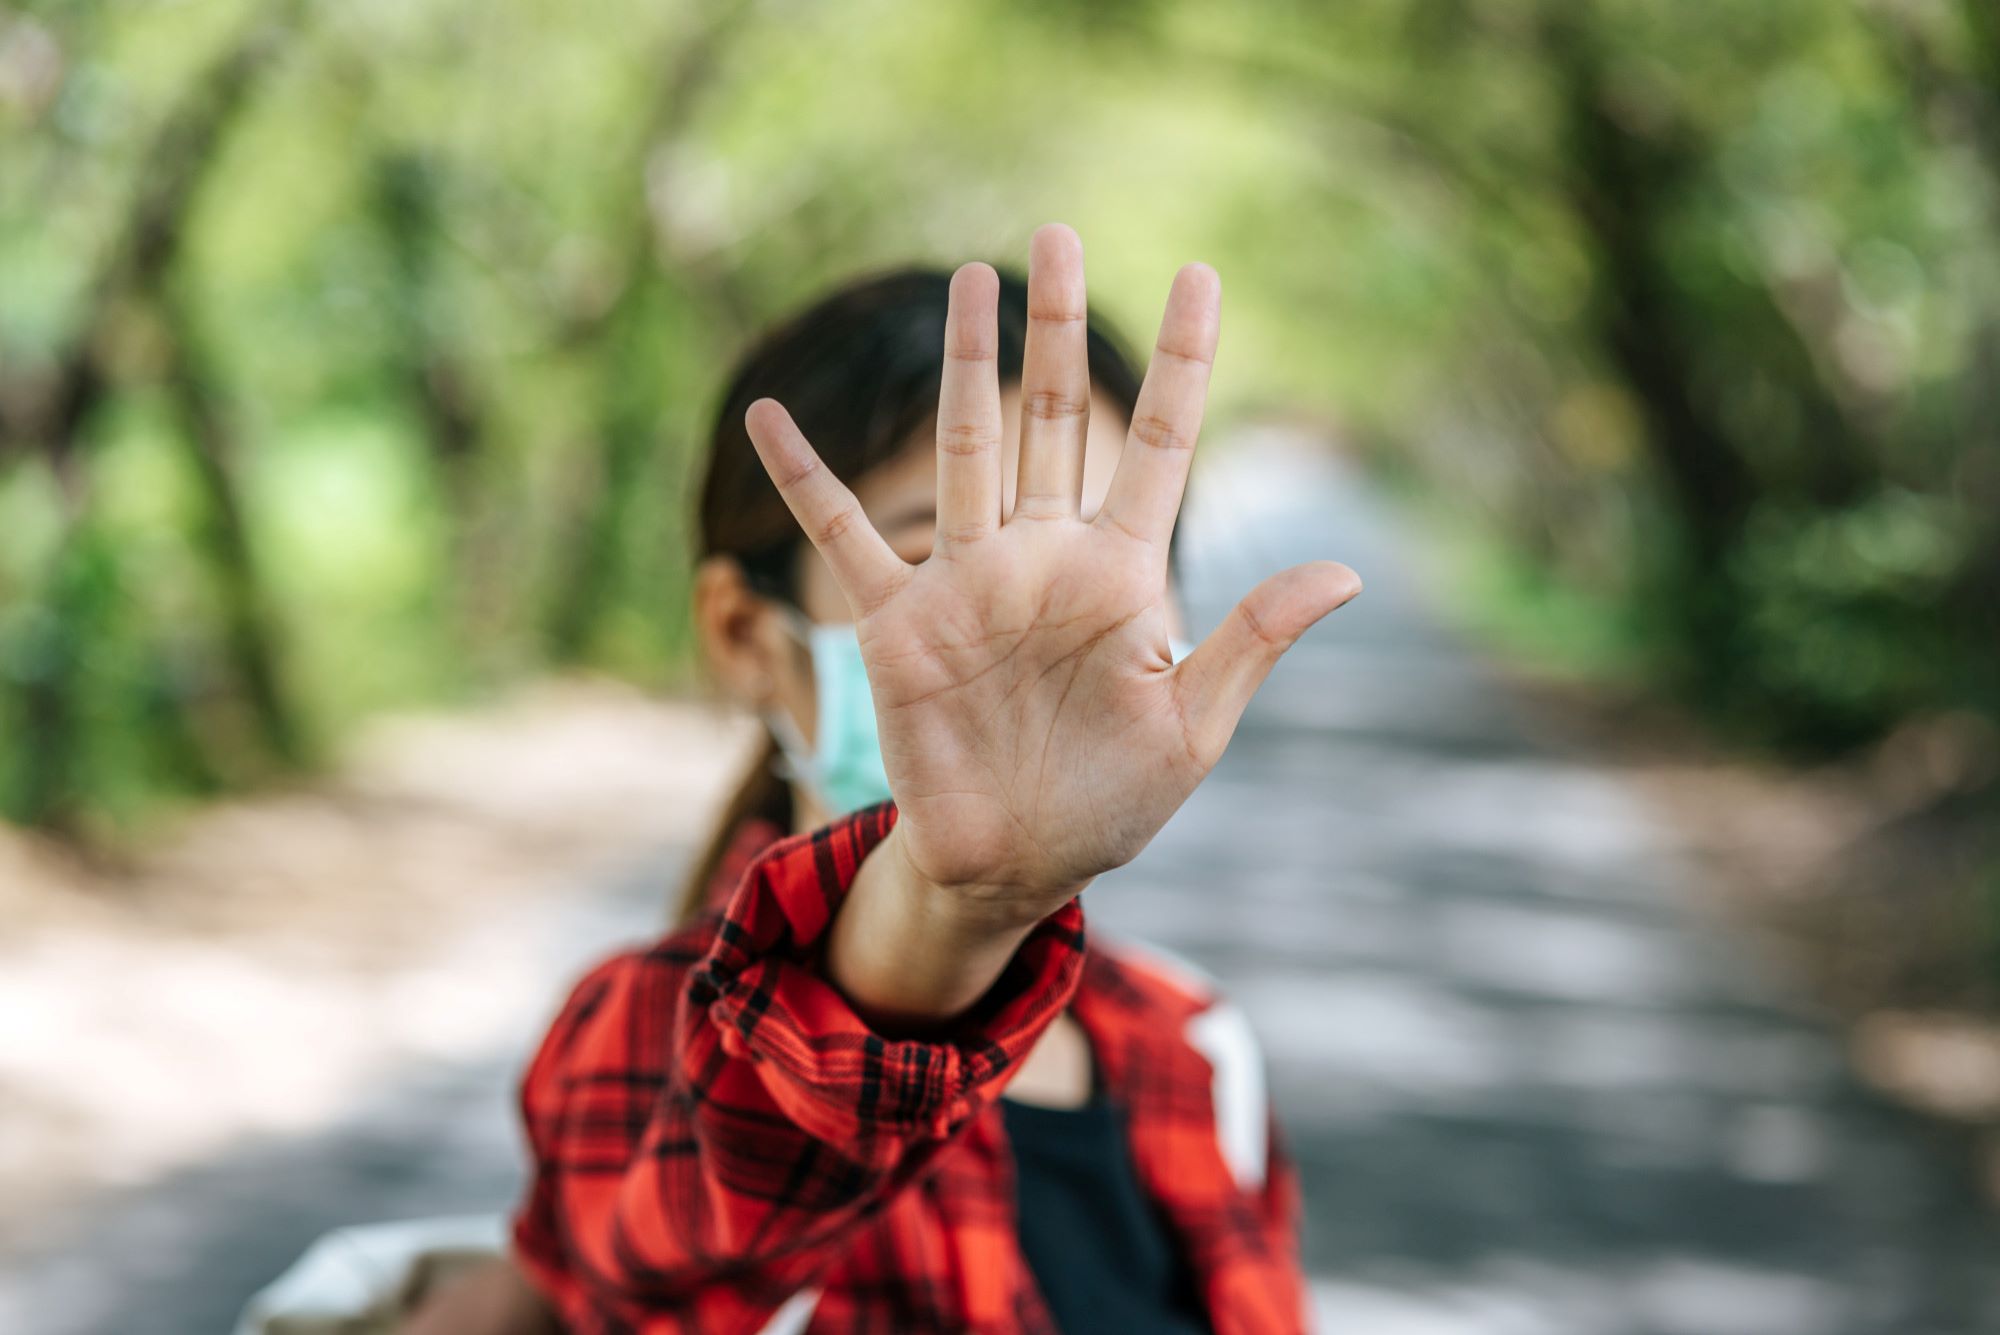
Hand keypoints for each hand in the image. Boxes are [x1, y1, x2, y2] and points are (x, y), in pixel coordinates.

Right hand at [745, 225, 1359, 931]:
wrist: (1014, 866)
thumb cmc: (1111, 804)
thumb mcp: (1193, 727)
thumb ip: (1249, 639)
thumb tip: (1347, 571)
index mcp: (1122, 576)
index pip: (1157, 442)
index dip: (1182, 361)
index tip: (1200, 274)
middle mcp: (1043, 558)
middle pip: (1049, 417)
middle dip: (1055, 330)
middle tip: (1056, 237)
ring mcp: (968, 582)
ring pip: (965, 448)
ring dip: (964, 364)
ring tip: (970, 277)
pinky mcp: (898, 622)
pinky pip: (844, 536)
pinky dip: (804, 479)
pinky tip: (767, 416)